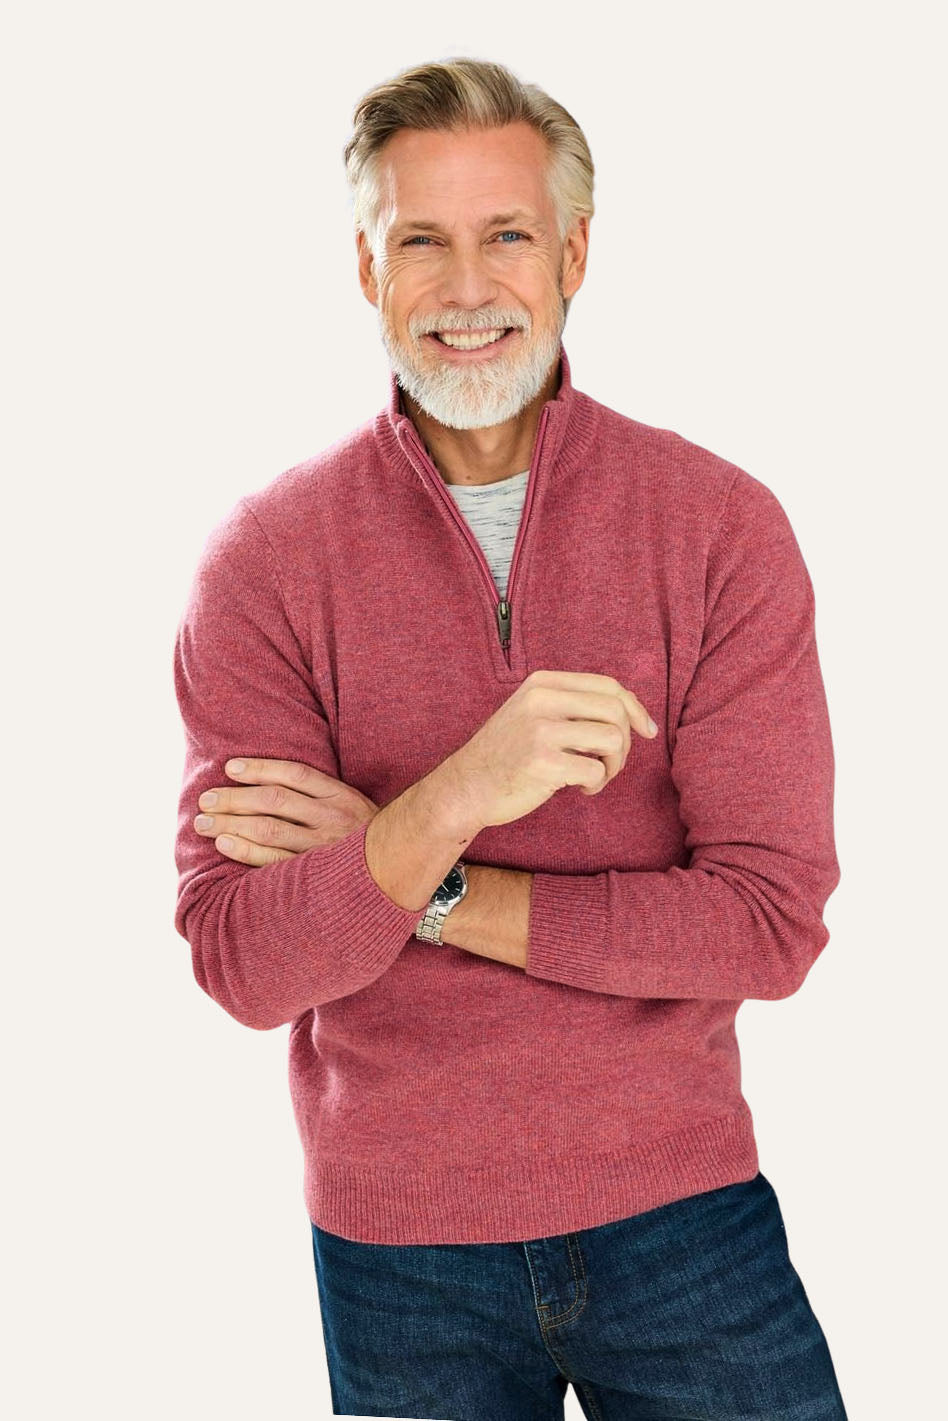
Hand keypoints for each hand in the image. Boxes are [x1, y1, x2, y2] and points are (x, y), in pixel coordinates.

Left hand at [193, 757, 378, 865]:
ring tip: (203, 823)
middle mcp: (332, 818)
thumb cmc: (366, 837)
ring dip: (230, 824)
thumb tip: (271, 782)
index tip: (230, 768)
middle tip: (206, 799)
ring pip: (268, 829)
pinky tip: (224, 845)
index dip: (260, 769)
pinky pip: (273, 861)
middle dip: (234, 799)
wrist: (400, 872)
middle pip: (273, 801)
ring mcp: (323, 847)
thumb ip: (320, 794)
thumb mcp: (352, 806)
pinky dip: (245, 851)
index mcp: (341, 796)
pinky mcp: (315, 875)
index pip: (294, 775)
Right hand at [445, 668, 657, 829]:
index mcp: (542, 684)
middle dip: (626, 742)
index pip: (608, 686)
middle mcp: (541, 700)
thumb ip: (572, 706)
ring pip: (612, 740)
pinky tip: (579, 789)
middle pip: (615, 710)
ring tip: (595, 776)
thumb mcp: (533, 713)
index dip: (635, 709)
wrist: (466, 787)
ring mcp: (540, 730)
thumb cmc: (508, 755)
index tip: (646, 731)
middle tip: (612, 762)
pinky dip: (596, 784)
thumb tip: (632, 714)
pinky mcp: (542, 763)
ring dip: (614, 766)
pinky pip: (596, 770)